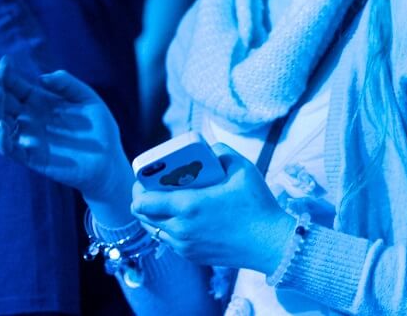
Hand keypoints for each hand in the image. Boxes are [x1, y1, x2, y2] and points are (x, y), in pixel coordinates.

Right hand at [0, 56, 131, 210]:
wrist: (108, 159)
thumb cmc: (98, 129)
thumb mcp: (88, 99)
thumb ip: (68, 85)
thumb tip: (42, 78)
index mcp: (41, 103)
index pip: (17, 87)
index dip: (7, 75)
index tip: (3, 60)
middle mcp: (30, 119)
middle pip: (3, 102)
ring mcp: (29, 138)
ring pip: (0, 123)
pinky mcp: (32, 157)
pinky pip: (10, 149)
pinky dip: (3, 139)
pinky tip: (4, 127)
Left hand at [132, 144, 295, 272]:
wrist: (268, 242)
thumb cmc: (257, 204)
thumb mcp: (243, 168)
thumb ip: (221, 152)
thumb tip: (207, 150)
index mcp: (188, 206)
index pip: (141, 203)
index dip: (138, 189)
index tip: (145, 178)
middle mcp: (180, 229)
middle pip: (142, 217)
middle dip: (143, 200)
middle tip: (155, 188)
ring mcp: (184, 245)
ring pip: (153, 230)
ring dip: (154, 215)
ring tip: (167, 202)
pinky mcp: (190, 255)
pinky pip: (168, 240)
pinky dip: (169, 227)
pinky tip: (184, 217)